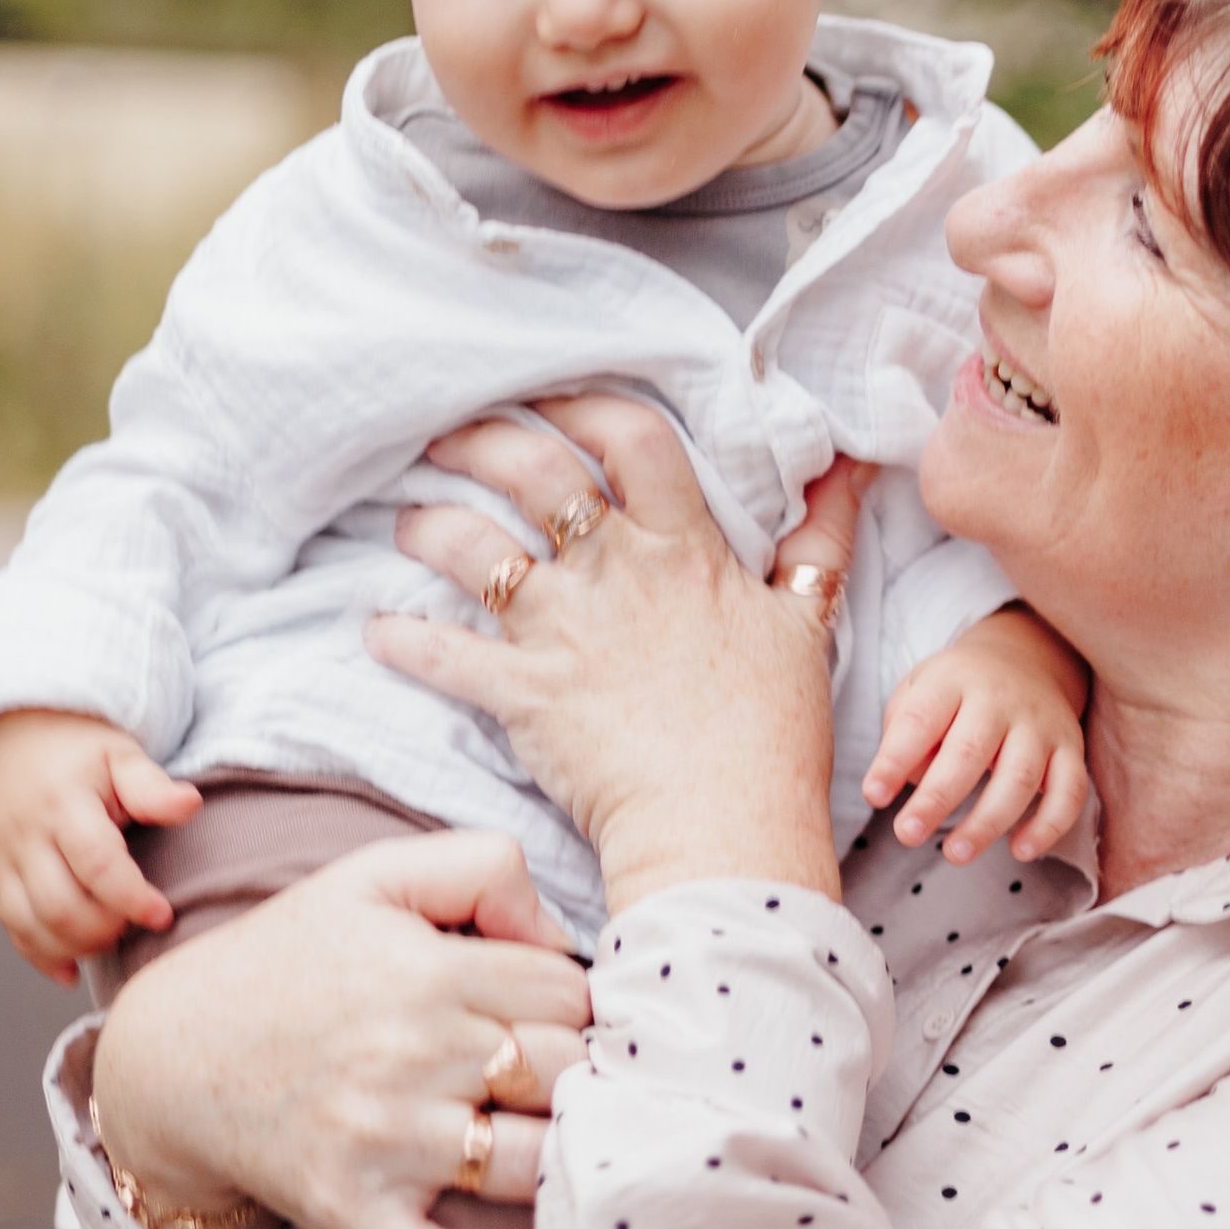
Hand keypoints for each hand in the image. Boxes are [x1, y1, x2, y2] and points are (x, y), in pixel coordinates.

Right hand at [0, 708, 201, 981]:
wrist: (19, 726)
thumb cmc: (81, 745)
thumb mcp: (121, 753)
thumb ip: (152, 786)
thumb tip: (190, 805)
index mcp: (63, 803)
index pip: (96, 864)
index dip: (131, 898)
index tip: (163, 914)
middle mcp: (26, 834)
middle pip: (59, 904)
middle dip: (103, 929)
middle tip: (135, 926)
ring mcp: (3, 856)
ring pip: (29, 923)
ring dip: (72, 946)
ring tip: (109, 941)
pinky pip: (10, 925)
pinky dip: (38, 955)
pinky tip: (70, 971)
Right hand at [89, 829, 590, 1228]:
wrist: (172, 1055)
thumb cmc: (286, 961)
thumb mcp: (373, 878)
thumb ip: (480, 866)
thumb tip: (556, 930)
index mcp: (427, 974)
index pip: (568, 992)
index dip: (574, 1000)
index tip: (550, 1014)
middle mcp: (413, 1059)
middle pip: (566, 1074)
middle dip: (578, 1073)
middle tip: (558, 1079)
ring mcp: (386, 1147)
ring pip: (533, 1166)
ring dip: (560, 1159)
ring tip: (551, 1143)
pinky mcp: (356, 1217)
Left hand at [364, 399, 865, 913]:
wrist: (727, 828)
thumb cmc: (774, 734)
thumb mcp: (809, 622)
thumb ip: (823, 536)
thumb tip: (853, 464)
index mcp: (684, 549)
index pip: (632, 438)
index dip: (586, 405)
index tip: (553, 399)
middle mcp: (615, 573)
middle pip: (535, 471)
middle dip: (482, 441)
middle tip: (450, 436)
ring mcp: (563, 632)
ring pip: (474, 550)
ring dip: (429, 526)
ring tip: (409, 519)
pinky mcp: (523, 696)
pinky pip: (442, 655)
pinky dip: (400, 640)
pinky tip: (376, 629)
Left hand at [863, 606, 1091, 868]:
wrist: (1025, 658)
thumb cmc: (957, 691)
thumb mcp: (919, 691)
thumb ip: (905, 733)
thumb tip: (907, 783)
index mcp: (953, 680)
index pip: (920, 720)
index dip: (895, 760)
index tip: (874, 796)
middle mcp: (1001, 699)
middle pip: (970, 751)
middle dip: (937, 799)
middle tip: (907, 834)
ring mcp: (1041, 724)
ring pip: (1020, 777)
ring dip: (988, 822)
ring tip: (954, 854)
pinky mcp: (1071, 748)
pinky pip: (1069, 791)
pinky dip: (1049, 826)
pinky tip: (1021, 851)